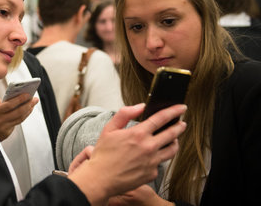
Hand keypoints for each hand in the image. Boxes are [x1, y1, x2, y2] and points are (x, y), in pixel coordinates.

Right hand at [0, 93, 38, 140]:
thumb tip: (4, 99)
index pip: (10, 105)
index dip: (20, 99)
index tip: (28, 94)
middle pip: (18, 113)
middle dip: (28, 105)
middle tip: (34, 99)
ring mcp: (3, 129)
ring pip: (19, 119)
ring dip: (28, 111)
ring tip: (32, 104)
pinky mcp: (5, 134)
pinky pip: (15, 124)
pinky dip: (20, 117)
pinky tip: (24, 112)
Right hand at [68, 103, 186, 205]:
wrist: (101, 178)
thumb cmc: (103, 154)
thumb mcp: (109, 129)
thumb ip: (125, 114)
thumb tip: (140, 106)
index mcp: (138, 134)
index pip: (161, 118)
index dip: (174, 111)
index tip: (181, 107)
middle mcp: (148, 147)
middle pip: (172, 134)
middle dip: (180, 126)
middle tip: (182, 123)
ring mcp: (152, 162)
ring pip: (172, 150)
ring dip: (175, 142)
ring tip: (174, 139)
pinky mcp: (152, 174)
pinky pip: (160, 163)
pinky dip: (159, 157)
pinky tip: (154, 156)